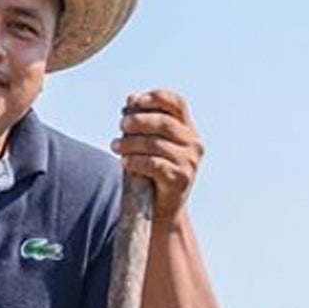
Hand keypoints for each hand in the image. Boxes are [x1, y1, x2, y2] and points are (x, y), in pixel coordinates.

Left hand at [111, 89, 202, 220]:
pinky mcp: (180, 179)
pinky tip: (124, 161)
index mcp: (187, 130)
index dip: (154, 97)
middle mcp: (193, 143)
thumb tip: (130, 99)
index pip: (176, 103)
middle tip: (121, 126)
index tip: (132, 101)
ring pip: (156, 143)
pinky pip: (154, 164)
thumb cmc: (150, 174)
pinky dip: (136, 161)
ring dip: (131, 143)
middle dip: (138, 121)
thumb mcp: (147, 146)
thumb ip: (142, 125)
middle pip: (164, 122)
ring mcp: (189, 162)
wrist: (162, 210)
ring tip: (115, 146)